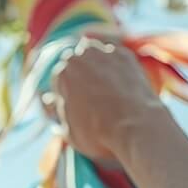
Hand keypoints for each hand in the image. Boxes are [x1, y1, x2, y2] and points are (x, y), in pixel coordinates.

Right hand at [46, 34, 163, 164]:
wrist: (137, 126)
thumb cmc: (100, 134)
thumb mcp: (69, 131)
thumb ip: (58, 111)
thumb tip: (50, 100)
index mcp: (62, 74)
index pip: (59, 80)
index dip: (66, 94)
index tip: (75, 106)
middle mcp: (80, 57)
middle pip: (75, 63)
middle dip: (80, 76)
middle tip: (91, 98)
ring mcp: (104, 53)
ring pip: (95, 56)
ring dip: (97, 67)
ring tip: (106, 90)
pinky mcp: (126, 56)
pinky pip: (115, 58)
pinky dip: (116, 68)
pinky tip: (122, 86)